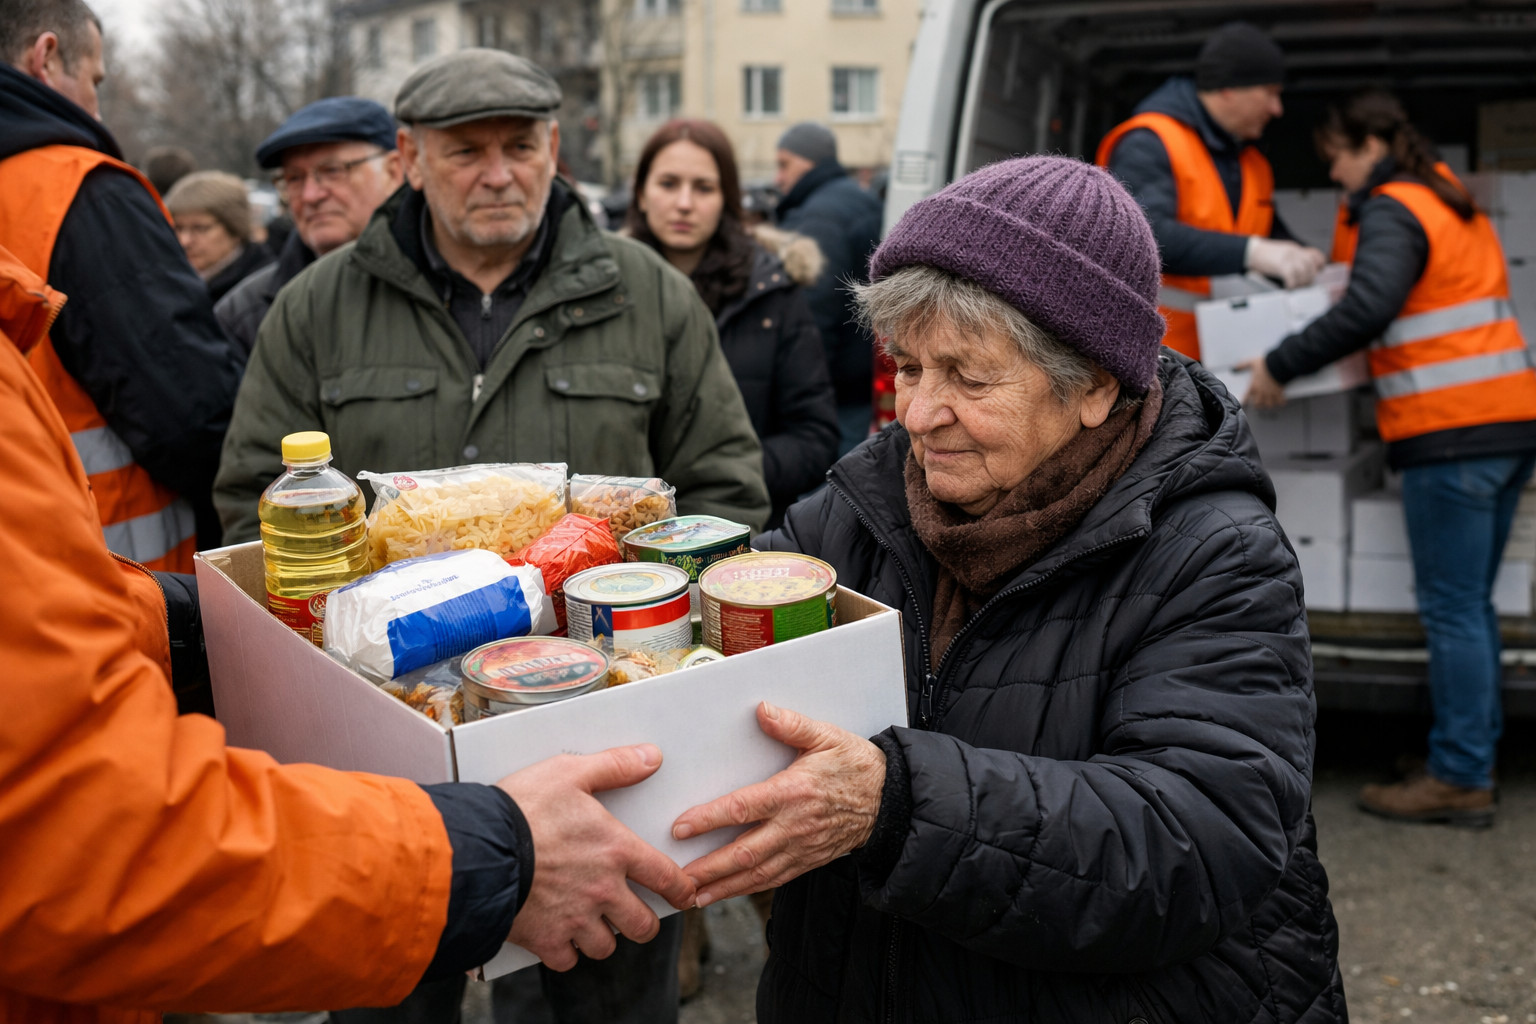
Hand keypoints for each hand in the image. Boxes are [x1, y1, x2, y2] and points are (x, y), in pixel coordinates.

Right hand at [497, 744, 694, 969]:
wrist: (478, 849)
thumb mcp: (569, 772)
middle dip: (642, 923)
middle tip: (634, 917)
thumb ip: (614, 766)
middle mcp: (603, 890)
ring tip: (592, 924)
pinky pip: (567, 960)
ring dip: (601, 937)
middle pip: (641, 925)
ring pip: (605, 946)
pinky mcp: (545, 939)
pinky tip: (559, 937)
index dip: (680, 889)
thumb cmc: (521, 809)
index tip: (684, 895)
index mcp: (615, 850)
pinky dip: (565, 953)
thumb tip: (652, 757)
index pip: (665, 877)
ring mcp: (575, 919)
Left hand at [671, 702, 885, 906]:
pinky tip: (725, 894)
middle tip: (677, 878)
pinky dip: (747, 890)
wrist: (890, 800)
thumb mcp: (828, 736)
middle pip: (744, 852)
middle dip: (709, 867)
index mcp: (794, 792)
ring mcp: (802, 848)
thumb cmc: (856, 764)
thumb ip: (793, 725)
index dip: (708, 820)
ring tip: (692, 895)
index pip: (743, 809)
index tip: (680, 828)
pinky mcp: (808, 860)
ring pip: (756, 874)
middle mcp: (795, 826)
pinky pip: (773, 880)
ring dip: (723, 887)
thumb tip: (762, 710)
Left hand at [1236, 357, 1286, 408]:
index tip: (1245, 404)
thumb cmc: (1264, 364)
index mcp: (1253, 386)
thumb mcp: (1251, 362)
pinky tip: (1281, 402)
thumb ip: (1242, 365)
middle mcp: (1261, 392)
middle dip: (1258, 404)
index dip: (1245, 401)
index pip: (1246, 397)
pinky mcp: (1279, 392)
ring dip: (1269, 404)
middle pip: (1258, 403)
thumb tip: (1233, 368)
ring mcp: (1270, 393)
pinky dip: (1281, 402)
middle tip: (1260, 403)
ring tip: (1270, 403)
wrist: (1278, 364)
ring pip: (1268, 404)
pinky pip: (1280, 401)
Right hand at [1245, 237, 1326, 288]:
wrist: (1249, 251)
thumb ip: (1290, 258)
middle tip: (1304, 284)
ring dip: (1301, 282)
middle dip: (1309, 277)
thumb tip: (1298, 270)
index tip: (1319, 270)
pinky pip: (1292, 278)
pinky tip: (1288, 287)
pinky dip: (1292, 285)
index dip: (1319, 263)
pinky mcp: (1281, 265)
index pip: (1313, 254)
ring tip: (1296, 287)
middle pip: (1310, 265)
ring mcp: (1288, 258)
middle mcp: (1293, 252)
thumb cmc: (1261, 254)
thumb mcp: (1280, 252)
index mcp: (1294, 248)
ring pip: (1303, 272)